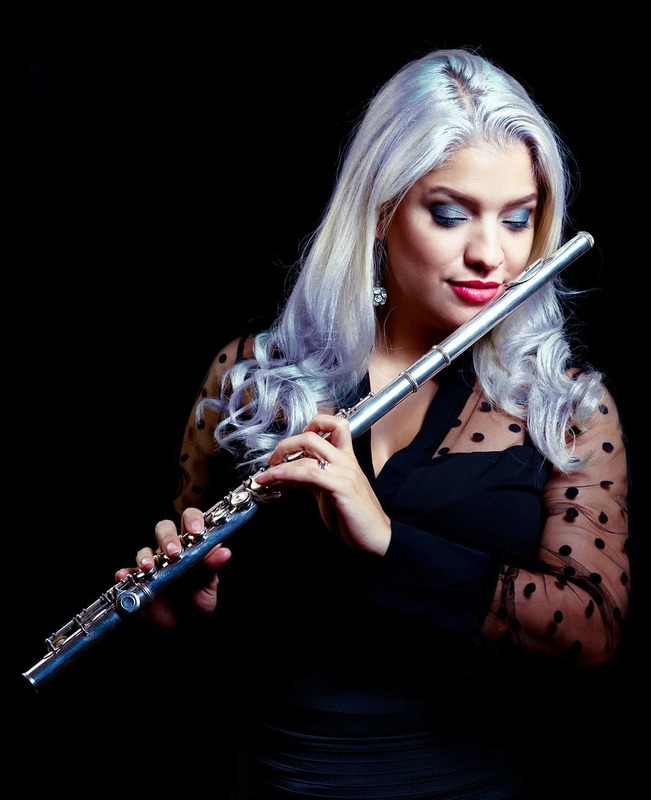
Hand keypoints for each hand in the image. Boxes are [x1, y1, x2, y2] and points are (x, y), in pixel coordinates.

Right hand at [114, 507, 231, 627]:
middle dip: (168, 537)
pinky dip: (126, 573)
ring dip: (145, 556)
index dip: (193, 520)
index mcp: (192, 545)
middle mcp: (172, 550)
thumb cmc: (198, 600)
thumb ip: (212, 568)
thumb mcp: (209, 586)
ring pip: (145, 550)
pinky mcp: (140, 581)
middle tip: (173, 552)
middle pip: (165, 529)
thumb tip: (224, 552)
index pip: (191, 520)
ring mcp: (154, 564)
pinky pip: (130, 574)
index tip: (196, 531)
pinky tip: (125, 576)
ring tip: (149, 567)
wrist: (184, 626)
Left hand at [254, 414, 390, 554]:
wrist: (376, 538)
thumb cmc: (356, 518)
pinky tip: (275, 479)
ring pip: (309, 448)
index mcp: (346, 459)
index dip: (310, 426)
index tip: (292, 445)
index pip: (334, 425)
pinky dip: (287, 473)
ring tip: (265, 474)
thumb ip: (314, 478)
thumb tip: (293, 472)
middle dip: (286, 444)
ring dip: (280, 460)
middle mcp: (346, 460)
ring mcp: (345, 472)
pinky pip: (309, 472)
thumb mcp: (330, 492)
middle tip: (273, 460)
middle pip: (313, 434)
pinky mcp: (341, 486)